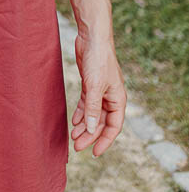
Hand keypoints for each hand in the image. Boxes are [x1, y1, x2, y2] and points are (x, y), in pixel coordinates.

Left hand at [71, 33, 126, 155]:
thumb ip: (93, 108)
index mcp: (118, 100)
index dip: (104, 141)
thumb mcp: (95, 86)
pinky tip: (74, 121)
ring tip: (73, 137)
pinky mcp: (90, 85)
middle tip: (77, 146)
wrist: (92, 38)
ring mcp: (100, 91)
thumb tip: (92, 129)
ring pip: (92, 115)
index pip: (114, 127)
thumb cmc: (99, 60)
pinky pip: (86, 104)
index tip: (94, 152)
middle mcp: (110, 98)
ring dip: (84, 126)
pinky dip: (81, 113)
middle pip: (101, 122)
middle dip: (90, 135)